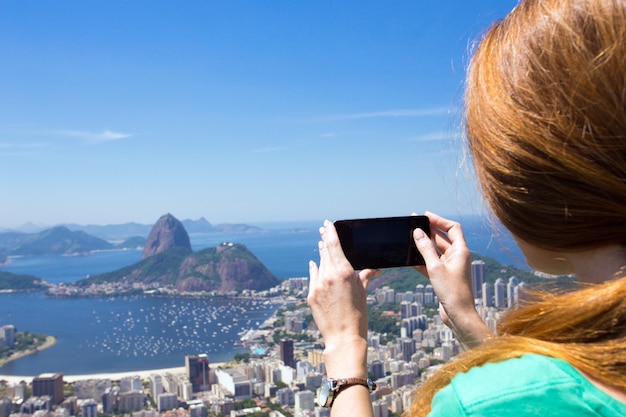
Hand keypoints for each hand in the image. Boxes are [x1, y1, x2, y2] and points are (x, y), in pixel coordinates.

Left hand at [308, 220, 379, 376]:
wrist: (342, 337)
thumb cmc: (358, 315)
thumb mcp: (363, 292)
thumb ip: (365, 276)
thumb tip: (375, 269)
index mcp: (344, 272)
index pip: (334, 245)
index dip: (330, 232)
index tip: (328, 224)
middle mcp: (329, 275)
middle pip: (325, 251)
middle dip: (324, 240)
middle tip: (322, 230)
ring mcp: (317, 285)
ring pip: (319, 263)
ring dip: (321, 254)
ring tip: (321, 244)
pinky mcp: (311, 294)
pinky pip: (313, 277)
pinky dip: (314, 269)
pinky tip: (314, 263)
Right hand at [413, 212, 492, 348]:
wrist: (459, 315)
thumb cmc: (452, 292)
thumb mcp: (435, 267)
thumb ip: (425, 249)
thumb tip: (418, 232)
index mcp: (461, 251)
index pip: (452, 228)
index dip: (439, 220)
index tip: (425, 215)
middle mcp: (458, 257)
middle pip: (443, 238)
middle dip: (429, 231)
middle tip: (413, 224)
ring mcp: (451, 267)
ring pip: (436, 251)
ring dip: (424, 245)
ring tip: (409, 238)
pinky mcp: (444, 277)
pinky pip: (432, 264)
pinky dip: (422, 260)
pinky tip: (410, 258)